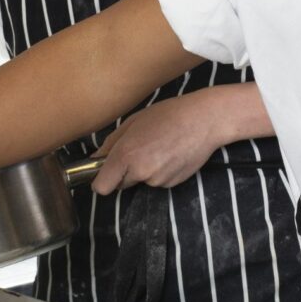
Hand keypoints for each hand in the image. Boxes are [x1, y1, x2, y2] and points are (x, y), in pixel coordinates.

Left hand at [90, 95, 216, 195]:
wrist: (204, 121)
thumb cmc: (168, 114)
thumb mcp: (133, 121)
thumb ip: (111, 143)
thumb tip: (96, 159)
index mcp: (126, 155)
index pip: (102, 187)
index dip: (101, 181)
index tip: (104, 172)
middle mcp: (141, 171)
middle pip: (121, 184)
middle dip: (124, 172)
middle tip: (139, 149)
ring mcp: (158, 180)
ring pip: (141, 181)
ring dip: (145, 170)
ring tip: (160, 147)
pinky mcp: (172, 184)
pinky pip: (158, 181)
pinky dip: (161, 171)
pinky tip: (171, 154)